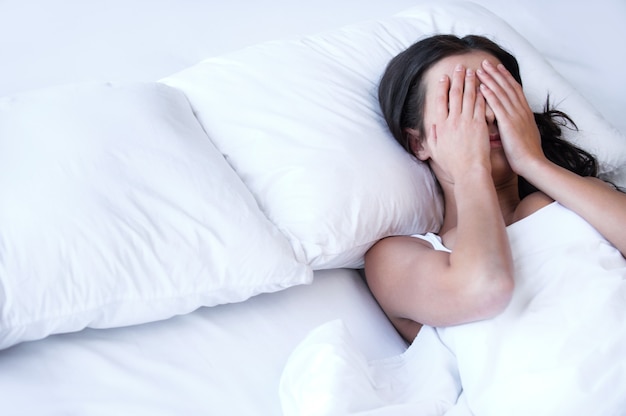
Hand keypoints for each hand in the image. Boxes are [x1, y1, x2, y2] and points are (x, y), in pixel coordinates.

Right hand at [428, 64, 490, 180]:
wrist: (469, 172)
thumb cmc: (453, 165)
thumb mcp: (435, 151)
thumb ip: (431, 136)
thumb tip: (428, 125)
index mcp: (440, 126)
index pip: (440, 101)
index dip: (442, 87)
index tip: (444, 77)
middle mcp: (453, 121)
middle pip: (454, 94)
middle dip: (457, 78)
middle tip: (459, 67)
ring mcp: (467, 121)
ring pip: (469, 96)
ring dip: (470, 82)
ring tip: (472, 72)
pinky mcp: (480, 124)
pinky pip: (481, 105)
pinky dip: (482, 94)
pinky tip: (483, 86)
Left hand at [476, 59, 544, 174]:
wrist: (532, 163)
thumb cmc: (526, 154)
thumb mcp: (523, 135)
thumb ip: (516, 126)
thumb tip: (511, 124)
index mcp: (524, 112)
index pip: (514, 90)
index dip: (506, 77)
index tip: (498, 68)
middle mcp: (521, 110)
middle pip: (507, 87)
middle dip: (496, 73)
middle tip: (486, 62)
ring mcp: (515, 116)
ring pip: (502, 93)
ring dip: (490, 80)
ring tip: (480, 69)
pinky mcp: (508, 123)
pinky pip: (498, 106)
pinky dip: (490, 95)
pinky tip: (482, 87)